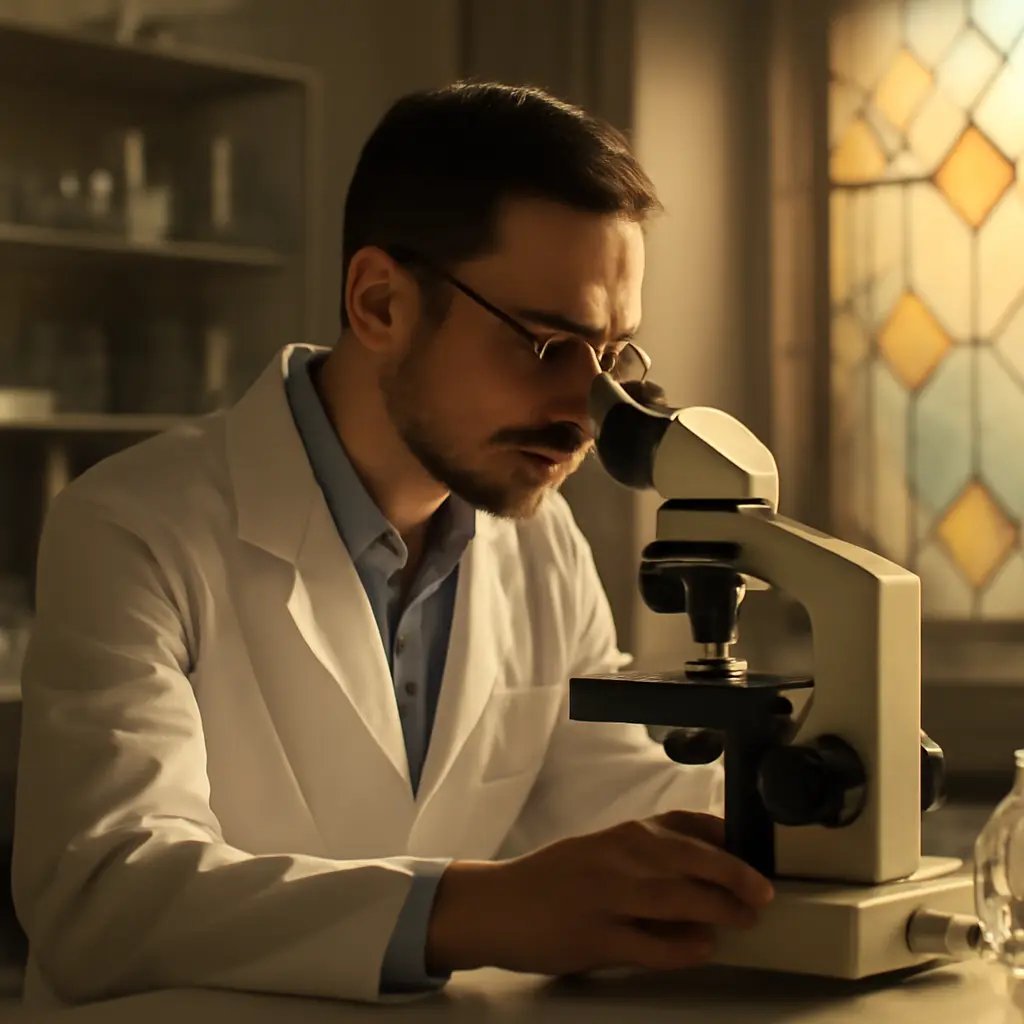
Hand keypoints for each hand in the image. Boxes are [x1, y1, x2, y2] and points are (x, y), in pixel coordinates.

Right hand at [425, 810, 773, 976]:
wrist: (496, 906)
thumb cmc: (553, 879)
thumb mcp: (600, 851)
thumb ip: (646, 857)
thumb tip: (704, 872)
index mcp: (621, 834)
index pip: (683, 823)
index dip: (723, 835)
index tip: (750, 847)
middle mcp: (617, 857)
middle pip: (688, 858)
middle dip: (733, 873)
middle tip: (762, 890)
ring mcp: (605, 896)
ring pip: (676, 897)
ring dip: (718, 907)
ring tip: (744, 917)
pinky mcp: (594, 937)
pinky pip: (649, 943)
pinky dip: (682, 946)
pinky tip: (702, 947)